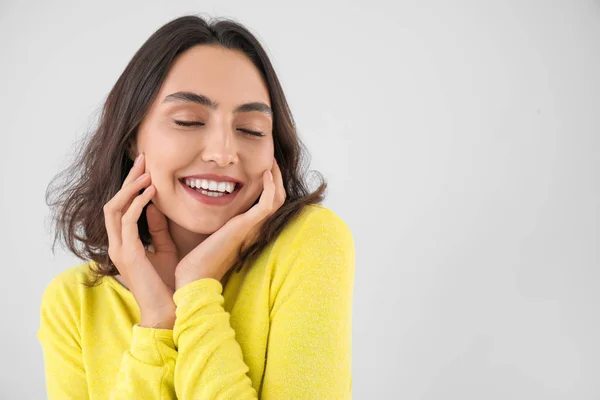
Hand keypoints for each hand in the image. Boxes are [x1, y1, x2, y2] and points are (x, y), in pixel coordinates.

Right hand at [103, 153, 178, 328]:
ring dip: (130, 188)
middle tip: (144, 159)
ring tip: (147, 172)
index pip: (120, 208)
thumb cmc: (169, 283)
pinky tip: (151, 192)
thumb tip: (154, 206)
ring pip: (115, 208)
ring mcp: (120, 250)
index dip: (130, 186)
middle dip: (128, 180)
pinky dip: (137, 203)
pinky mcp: (128, 254)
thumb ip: (157, 229)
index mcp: (124, 244)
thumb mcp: (165, 250)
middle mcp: (118, 245)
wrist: (170, 310)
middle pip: (114, 203)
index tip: (146, 168)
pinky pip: (127, 221)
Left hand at [175, 157, 285, 289]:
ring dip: (276, 177)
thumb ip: (202, 217)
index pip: (267, 203)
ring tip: (269, 161)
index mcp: (246, 230)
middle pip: (277, 199)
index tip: (260, 167)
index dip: (269, 185)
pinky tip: (265, 173)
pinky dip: (271, 187)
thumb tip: (187, 198)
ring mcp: (252, 227)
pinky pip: (268, 203)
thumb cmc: (193, 260)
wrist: (193, 279)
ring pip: (277, 199)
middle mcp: (253, 228)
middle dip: (276, 177)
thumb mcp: (200, 232)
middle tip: (269, 159)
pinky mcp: (247, 226)